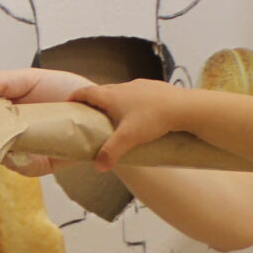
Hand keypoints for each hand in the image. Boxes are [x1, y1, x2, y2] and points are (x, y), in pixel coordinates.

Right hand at [0, 66, 91, 173]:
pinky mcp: (33, 165)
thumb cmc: (64, 91)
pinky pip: (17, 166)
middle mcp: (5, 131)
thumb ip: (3, 80)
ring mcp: (18, 150)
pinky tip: (15, 148)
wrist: (97, 113)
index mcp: (1, 108)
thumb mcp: (31, 79)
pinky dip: (14, 159)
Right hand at [71, 78, 187, 171]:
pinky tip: (139, 113)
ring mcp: (139, 85)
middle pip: (102, 91)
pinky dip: (131, 101)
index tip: (68, 103)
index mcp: (112, 96)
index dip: (75, 97)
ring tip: (114, 115)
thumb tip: (98, 167)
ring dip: (113, 100)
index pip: (86, 93)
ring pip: (120, 91)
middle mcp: (123, 87)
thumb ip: (111, 152)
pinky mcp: (154, 87)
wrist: (183, 106)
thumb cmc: (153, 119)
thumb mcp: (129, 138)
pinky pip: (137, 93)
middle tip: (89, 113)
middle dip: (93, 100)